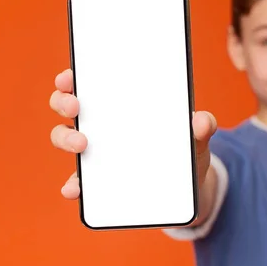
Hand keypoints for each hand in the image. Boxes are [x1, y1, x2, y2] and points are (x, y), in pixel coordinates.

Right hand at [49, 68, 216, 199]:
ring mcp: (96, 152)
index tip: (71, 76)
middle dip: (64, 101)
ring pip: (65, 138)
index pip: (89, 82)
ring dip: (66, 138)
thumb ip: (202, 126)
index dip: (72, 76)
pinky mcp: (98, 182)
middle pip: (68, 105)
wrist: (189, 187)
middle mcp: (101, 124)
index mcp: (121, 104)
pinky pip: (78, 181)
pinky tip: (74, 189)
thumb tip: (202, 120)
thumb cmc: (186, 150)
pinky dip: (73, 184)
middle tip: (76, 106)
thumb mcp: (196, 136)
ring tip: (82, 144)